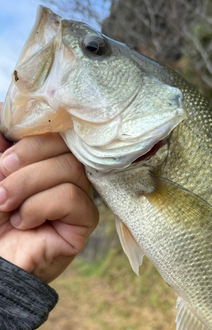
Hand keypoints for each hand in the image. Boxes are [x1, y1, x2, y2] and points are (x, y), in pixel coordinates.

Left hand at [0, 103, 98, 282]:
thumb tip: (6, 107)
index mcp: (40, 156)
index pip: (53, 126)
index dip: (29, 133)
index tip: (3, 152)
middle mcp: (62, 172)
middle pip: (63, 144)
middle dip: (24, 160)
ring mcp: (76, 196)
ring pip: (69, 168)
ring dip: (28, 185)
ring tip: (5, 206)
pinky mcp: (84, 222)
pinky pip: (73, 198)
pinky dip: (41, 206)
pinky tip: (24, 222)